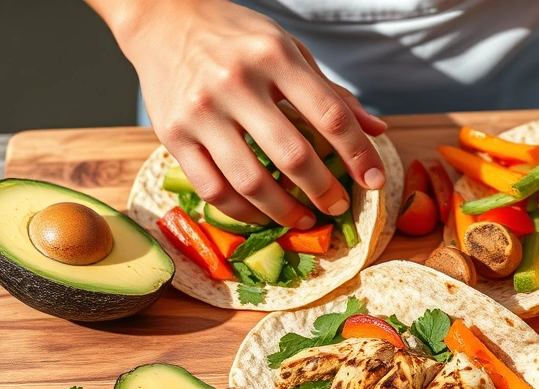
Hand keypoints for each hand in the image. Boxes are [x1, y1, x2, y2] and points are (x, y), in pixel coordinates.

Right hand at [92, 0, 386, 227]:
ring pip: (251, 181)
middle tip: (338, 205)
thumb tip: (376, 130)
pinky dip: (242, 212)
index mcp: (274, 56)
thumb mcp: (289, 49)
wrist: (162, 19)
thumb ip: (330, 92)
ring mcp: (201, 111)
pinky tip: (261, 215)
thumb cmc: (235, 36)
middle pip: (292, 155)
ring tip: (304, 219)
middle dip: (324, 190)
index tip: (374, 179)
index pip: (329, 114)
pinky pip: (213, 189)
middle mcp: (236, 82)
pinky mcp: (173, 135)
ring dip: (284, 211)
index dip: (358, 153)